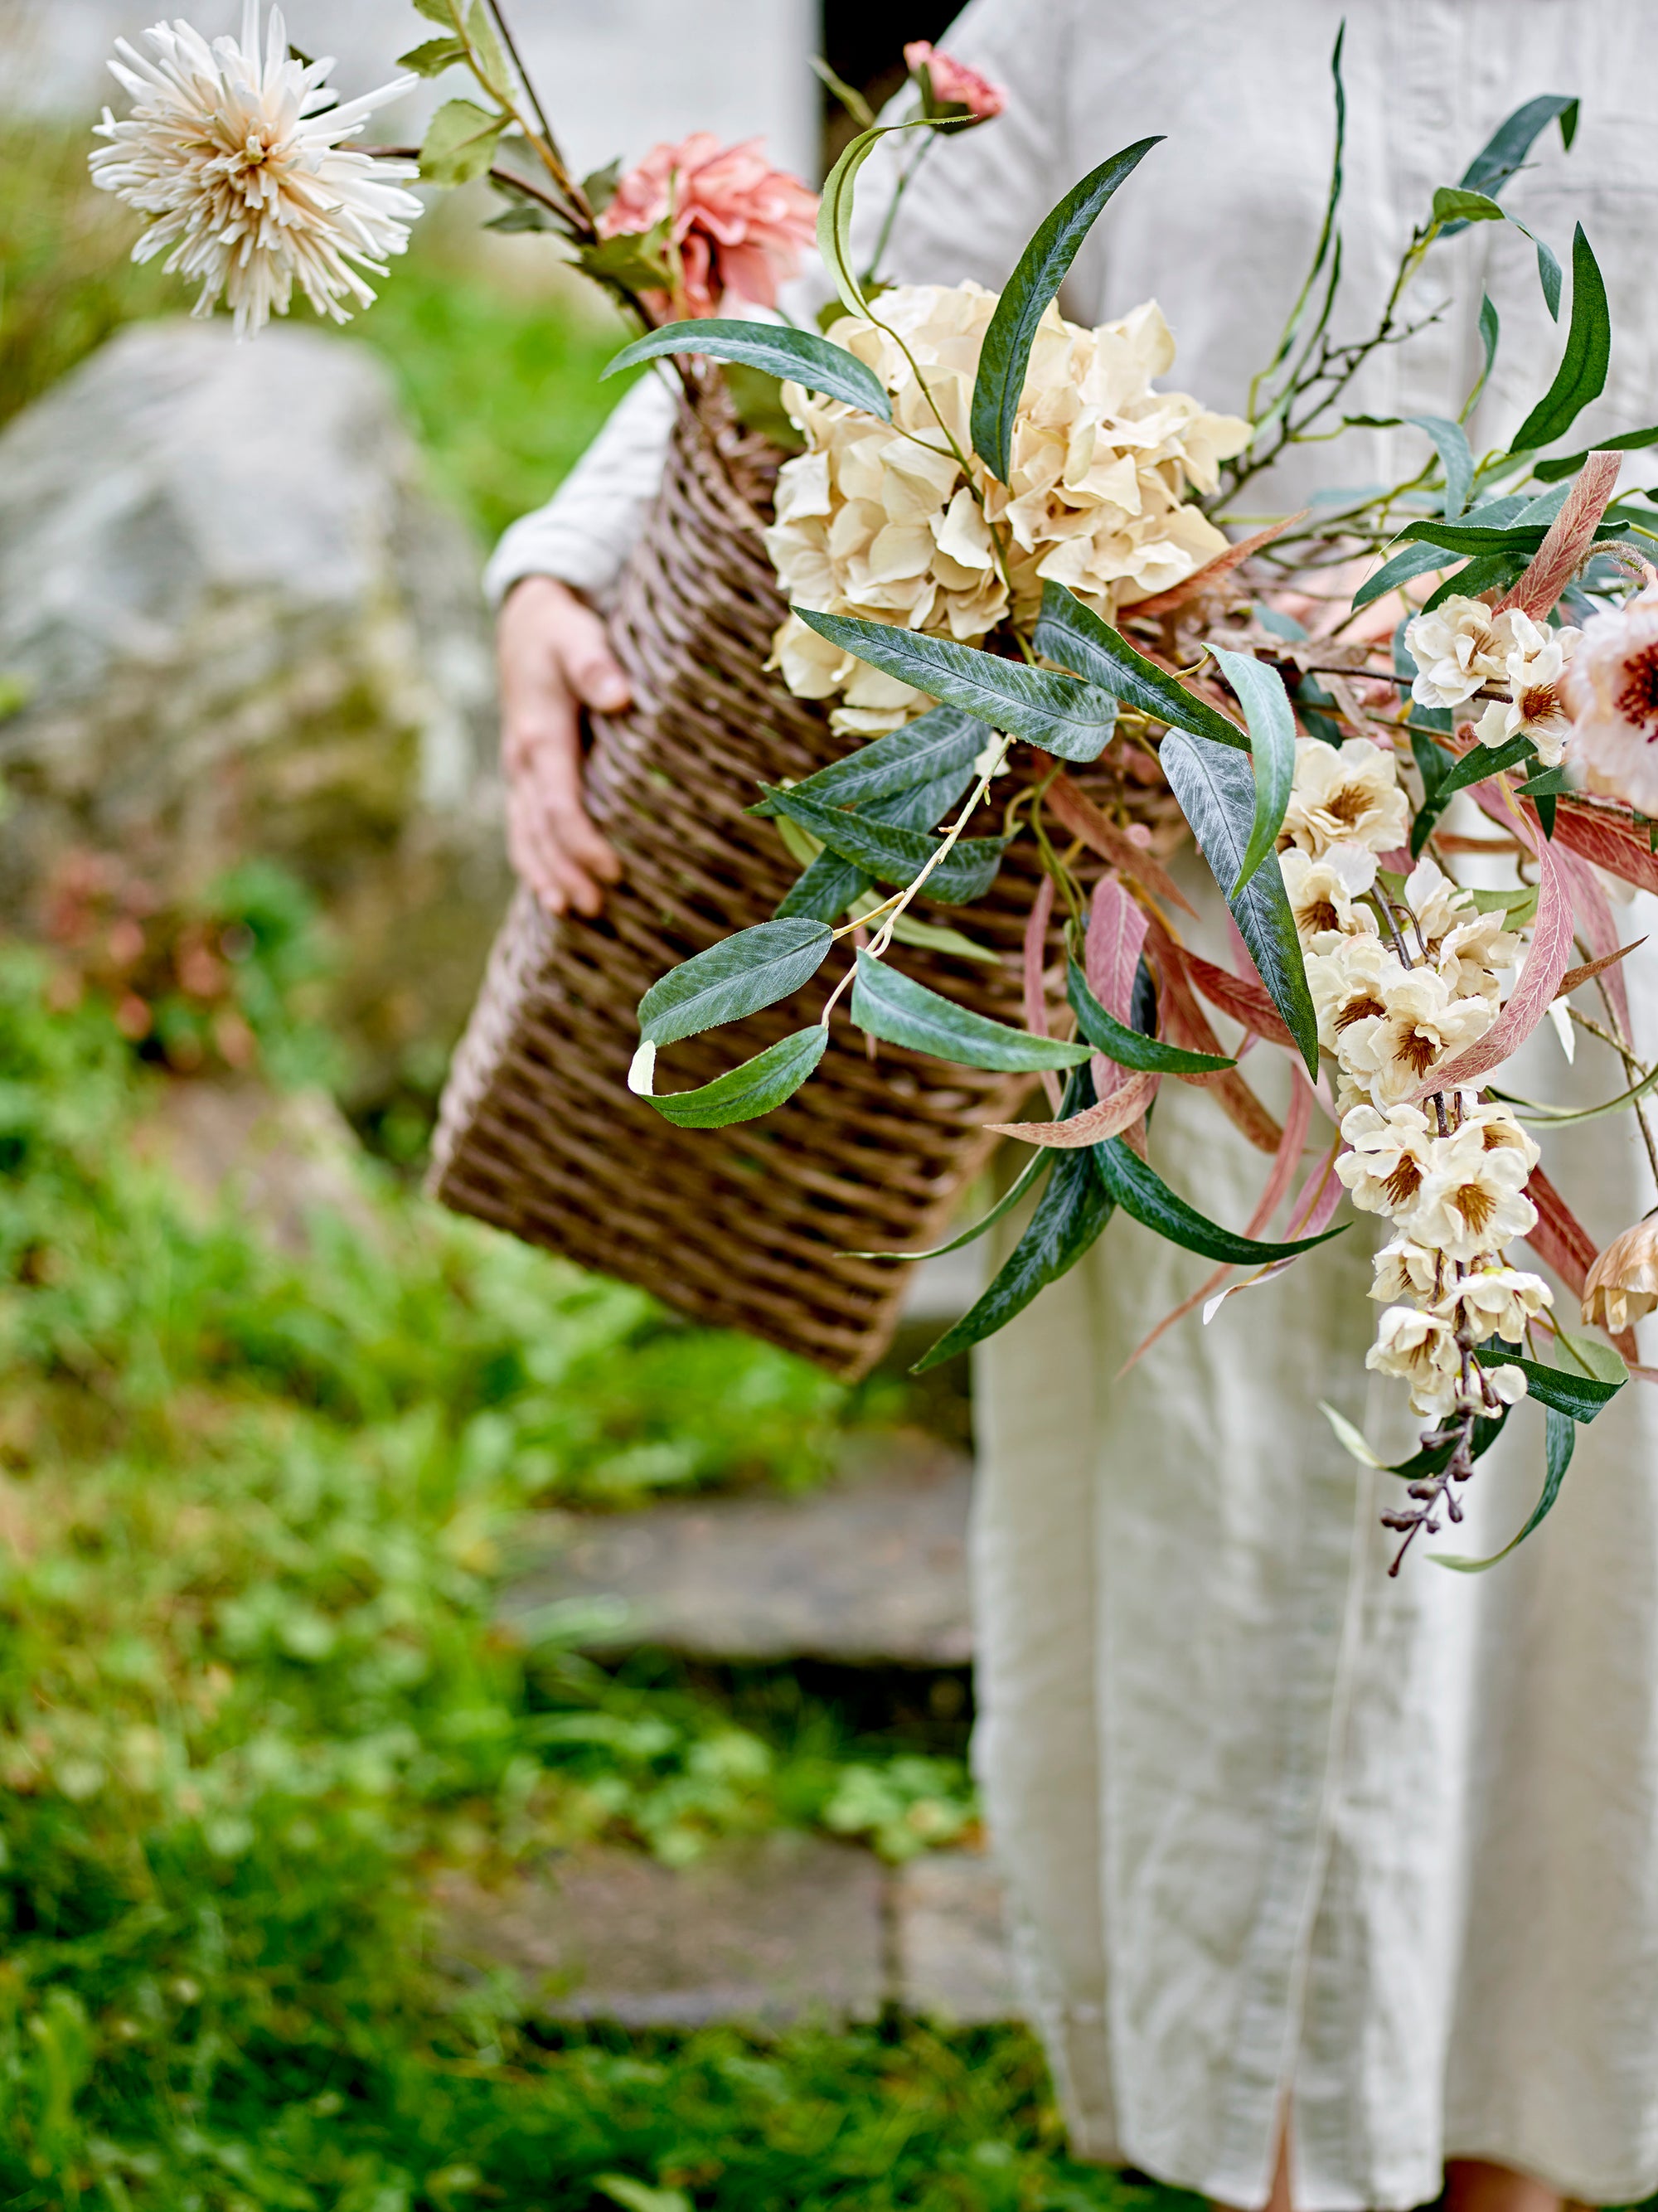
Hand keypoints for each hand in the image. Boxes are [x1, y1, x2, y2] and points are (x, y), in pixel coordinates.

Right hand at [497, 575, 627, 915]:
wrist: (528, 619)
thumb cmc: (561, 629)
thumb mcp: (577, 634)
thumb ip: (596, 664)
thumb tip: (618, 696)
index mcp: (538, 735)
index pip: (559, 804)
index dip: (583, 842)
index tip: (612, 871)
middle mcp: (522, 760)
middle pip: (540, 831)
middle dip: (565, 872)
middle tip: (596, 908)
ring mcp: (518, 772)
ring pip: (526, 835)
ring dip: (546, 876)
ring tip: (571, 913)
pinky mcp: (524, 776)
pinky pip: (523, 828)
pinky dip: (535, 862)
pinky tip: (552, 891)